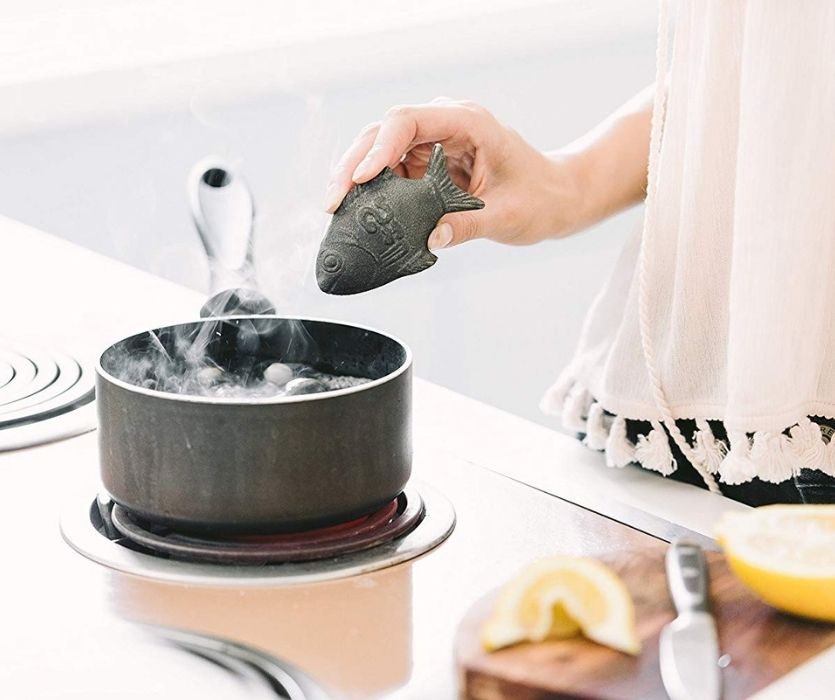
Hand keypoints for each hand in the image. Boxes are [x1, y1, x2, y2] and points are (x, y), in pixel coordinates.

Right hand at [324, 98, 582, 248]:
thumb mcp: (507, 215)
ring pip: (381, 151)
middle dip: (354, 164)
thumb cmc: (541, 197)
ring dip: (357, 179)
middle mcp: (445, 125)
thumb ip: (467, 226)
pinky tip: (360, 213)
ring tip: (337, 210)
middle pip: (384, 132)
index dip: (379, 147)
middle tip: (332, 201)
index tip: (362, 178)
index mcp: (468, 123)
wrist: (556, 197)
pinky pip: (393, 172)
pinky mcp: (430, 164)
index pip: (407, 121)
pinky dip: (374, 192)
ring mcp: (435, 143)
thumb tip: (428, 238)